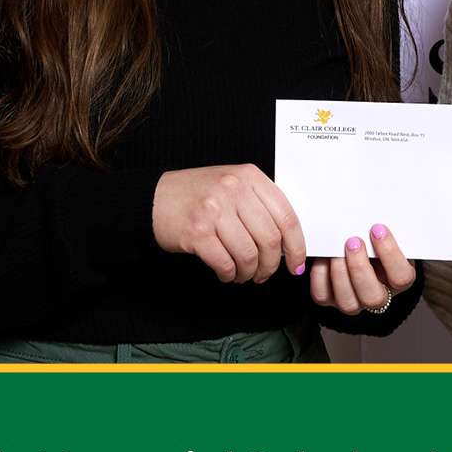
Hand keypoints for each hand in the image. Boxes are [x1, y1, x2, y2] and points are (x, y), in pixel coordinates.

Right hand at [152, 165, 305, 283]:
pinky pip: (225, 263)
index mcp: (249, 176)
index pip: (286, 216)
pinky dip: (229, 274)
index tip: (296, 264)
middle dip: (271, 265)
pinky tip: (226, 273)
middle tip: (264, 274)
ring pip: (248, 254)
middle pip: (270, 239)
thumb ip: (260, 204)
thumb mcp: (233, 185)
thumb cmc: (198, 195)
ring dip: (249, 272)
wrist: (154, 198)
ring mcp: (214, 210)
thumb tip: (288, 243)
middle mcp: (233, 189)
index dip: (297, 246)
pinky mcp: (196, 231)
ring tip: (243, 274)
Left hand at [310, 224, 417, 314]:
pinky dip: (320, 276)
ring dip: (340, 273)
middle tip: (353, 241)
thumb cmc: (374, 236)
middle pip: (373, 297)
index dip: (390, 254)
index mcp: (399, 279)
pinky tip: (322, 257)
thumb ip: (384, 228)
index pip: (401, 277)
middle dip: (360, 268)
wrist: (359, 244)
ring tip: (335, 250)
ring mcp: (354, 301)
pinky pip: (323, 295)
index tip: (378, 229)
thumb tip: (376, 209)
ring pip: (348, 303)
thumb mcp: (386, 232)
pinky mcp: (330, 299)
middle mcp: (378, 295)